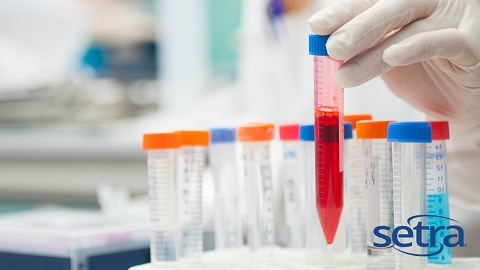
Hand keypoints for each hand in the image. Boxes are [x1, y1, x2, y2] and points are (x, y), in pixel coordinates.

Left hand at [308, 0, 479, 124]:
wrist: (461, 103)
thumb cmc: (424, 75)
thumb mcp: (386, 59)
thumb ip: (363, 48)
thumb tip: (324, 43)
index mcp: (407, 6)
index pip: (372, 1)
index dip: (344, 12)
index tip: (316, 26)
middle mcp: (431, 5)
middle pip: (392, 7)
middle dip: (357, 27)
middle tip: (332, 47)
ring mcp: (454, 20)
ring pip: (411, 27)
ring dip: (374, 48)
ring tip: (345, 69)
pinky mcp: (472, 44)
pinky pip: (446, 42)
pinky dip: (417, 48)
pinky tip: (392, 56)